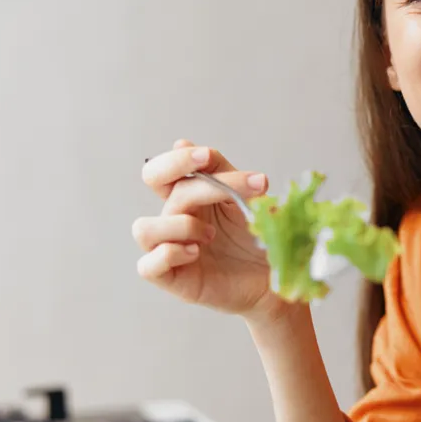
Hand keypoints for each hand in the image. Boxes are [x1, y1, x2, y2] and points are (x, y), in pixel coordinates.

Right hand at [133, 139, 284, 320]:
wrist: (276, 278)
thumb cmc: (260, 239)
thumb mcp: (247, 199)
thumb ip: (222, 173)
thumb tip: (181, 142)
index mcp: (190, 196)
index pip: (165, 167)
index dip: (179, 158)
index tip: (208, 157)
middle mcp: (174, 218)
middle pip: (152, 180)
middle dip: (176, 169)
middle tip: (209, 173)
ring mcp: (169, 249)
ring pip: (144, 228)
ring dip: (181, 224)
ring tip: (212, 234)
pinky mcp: (172, 279)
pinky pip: (148, 265)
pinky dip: (170, 254)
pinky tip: (196, 252)